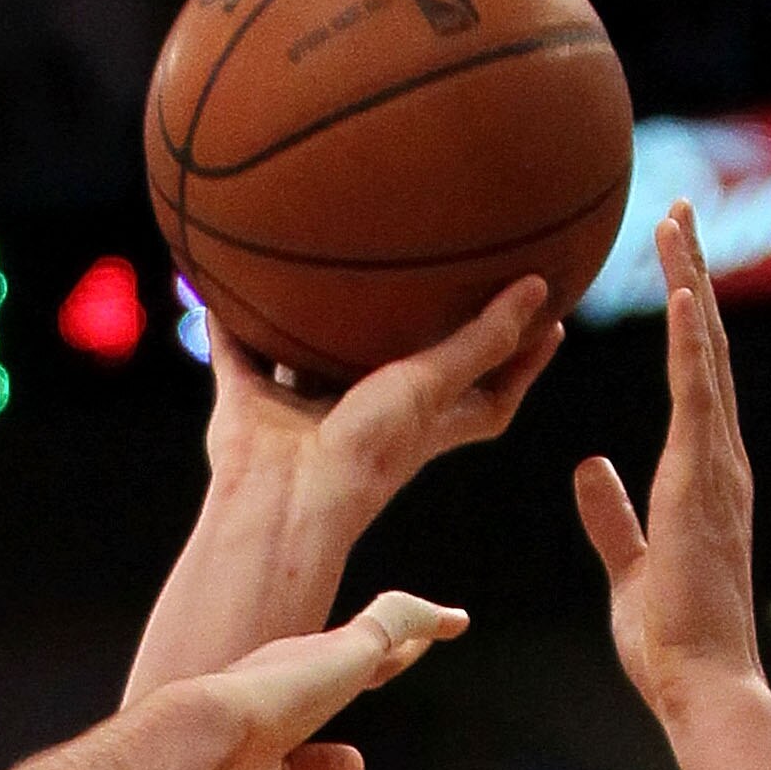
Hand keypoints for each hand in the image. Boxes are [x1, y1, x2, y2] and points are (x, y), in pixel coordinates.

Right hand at [184, 584, 465, 769]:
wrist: (200, 741)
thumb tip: (359, 766)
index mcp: (263, 700)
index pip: (307, 693)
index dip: (333, 693)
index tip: (358, 693)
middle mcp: (290, 666)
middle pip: (348, 655)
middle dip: (377, 653)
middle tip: (407, 649)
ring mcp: (321, 655)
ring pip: (380, 633)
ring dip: (413, 631)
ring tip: (450, 623)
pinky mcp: (351, 649)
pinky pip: (397, 621)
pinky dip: (426, 619)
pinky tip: (458, 623)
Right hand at [211, 270, 565, 521]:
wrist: (283, 501)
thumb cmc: (367, 455)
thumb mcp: (434, 388)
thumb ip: (482, 341)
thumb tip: (538, 290)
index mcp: (418, 424)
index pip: (485, 399)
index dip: (519, 365)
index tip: (549, 325)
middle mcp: (364, 416)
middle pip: (401, 374)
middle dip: (420, 336)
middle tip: (448, 278)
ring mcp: (305, 412)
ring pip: (315, 361)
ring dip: (318, 326)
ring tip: (333, 269)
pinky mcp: (252, 405)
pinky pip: (237, 354)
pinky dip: (227, 326)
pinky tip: (221, 282)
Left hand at [575, 205, 763, 729]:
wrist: (701, 684)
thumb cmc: (671, 641)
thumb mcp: (629, 565)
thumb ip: (613, 514)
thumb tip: (591, 468)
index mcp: (701, 476)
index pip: (694, 377)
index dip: (685, 315)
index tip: (673, 261)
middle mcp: (718, 459)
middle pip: (706, 346)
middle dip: (693, 272)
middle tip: (678, 208)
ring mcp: (716, 467)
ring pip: (705, 354)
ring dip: (692, 282)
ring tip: (677, 219)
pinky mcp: (701, 484)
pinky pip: (696, 397)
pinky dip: (691, 341)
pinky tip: (685, 290)